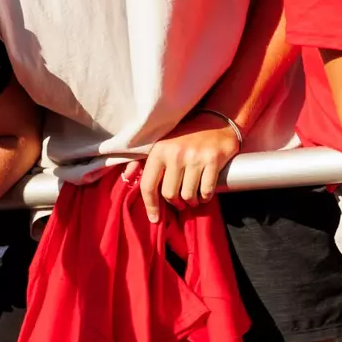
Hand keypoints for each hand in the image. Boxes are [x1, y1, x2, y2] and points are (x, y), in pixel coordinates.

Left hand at [122, 111, 240, 223]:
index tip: (155, 219)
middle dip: (175, 203)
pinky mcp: (214, 159)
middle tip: (180, 202)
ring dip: (191, 202)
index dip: (151, 206)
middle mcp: (175, 154)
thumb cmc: (184, 137)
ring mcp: (195, 157)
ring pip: (188, 195)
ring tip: (192, 199)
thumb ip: (141, 161)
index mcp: (158, 151)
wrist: (216, 122)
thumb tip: (126, 177)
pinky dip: (205, 197)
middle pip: (170, 194)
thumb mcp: (160, 145)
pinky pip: (207, 190)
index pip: (148, 185)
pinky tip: (204, 195)